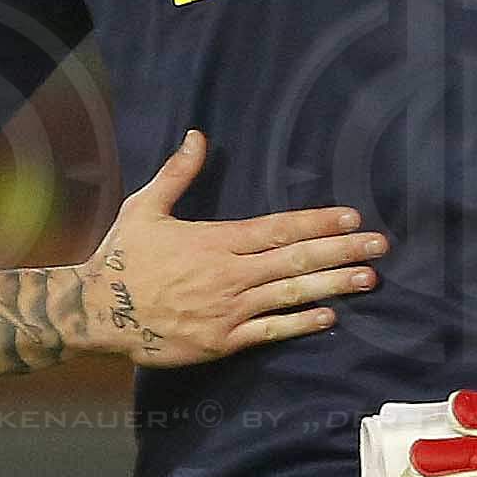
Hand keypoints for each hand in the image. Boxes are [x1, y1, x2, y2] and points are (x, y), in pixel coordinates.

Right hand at [81, 133, 382, 368]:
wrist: (95, 312)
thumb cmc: (120, 258)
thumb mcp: (145, 208)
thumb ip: (177, 173)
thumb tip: (198, 135)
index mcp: (216, 240)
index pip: (279, 228)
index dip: (319, 222)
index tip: (352, 217)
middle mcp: (229, 274)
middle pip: (296, 260)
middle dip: (342, 251)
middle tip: (381, 245)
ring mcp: (227, 310)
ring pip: (290, 295)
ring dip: (333, 285)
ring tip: (369, 278)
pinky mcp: (221, 341)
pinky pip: (269, 333)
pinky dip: (300, 324)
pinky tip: (329, 317)